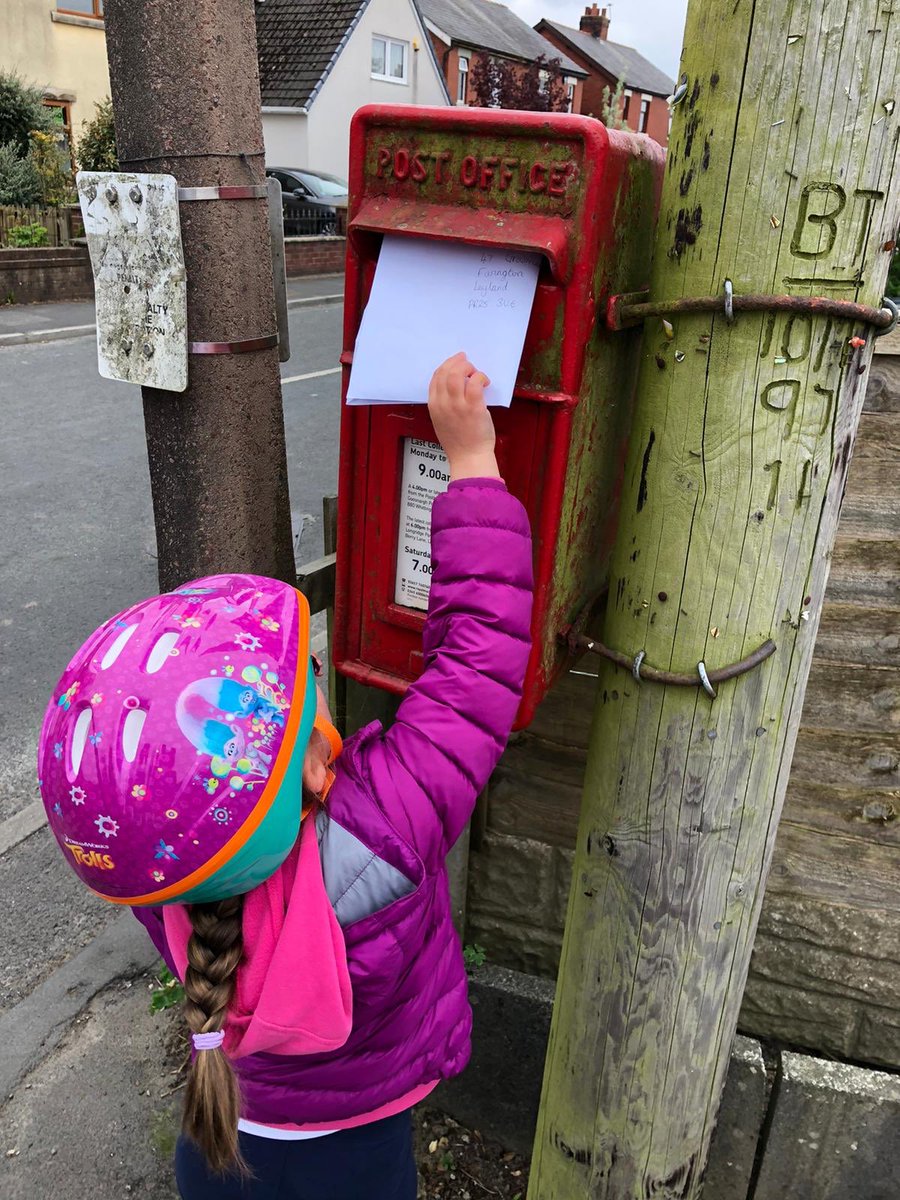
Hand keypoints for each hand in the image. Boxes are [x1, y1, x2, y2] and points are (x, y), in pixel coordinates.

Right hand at [428, 352, 500, 481]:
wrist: (469, 457)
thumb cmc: (459, 442)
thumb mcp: (442, 421)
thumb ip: (444, 403)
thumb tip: (455, 385)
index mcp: (433, 406)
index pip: (435, 378)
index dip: (446, 366)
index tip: (455, 363)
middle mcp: (443, 404)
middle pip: (445, 372)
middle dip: (457, 362)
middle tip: (467, 362)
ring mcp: (458, 405)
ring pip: (458, 374)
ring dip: (467, 367)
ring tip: (475, 372)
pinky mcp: (473, 408)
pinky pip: (475, 383)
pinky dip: (480, 377)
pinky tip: (485, 382)